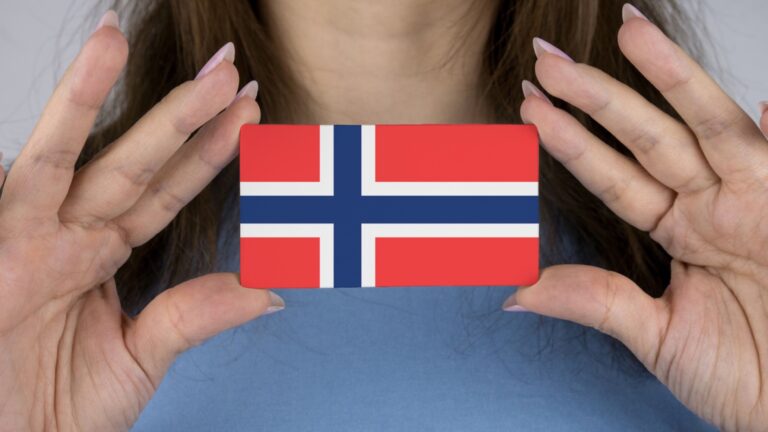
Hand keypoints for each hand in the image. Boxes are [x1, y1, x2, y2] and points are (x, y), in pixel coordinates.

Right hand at [0, 12, 282, 430]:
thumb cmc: (58, 412)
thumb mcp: (141, 357)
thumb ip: (196, 315)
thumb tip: (273, 289)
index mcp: (101, 255)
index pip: (166, 190)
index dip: (207, 150)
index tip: (248, 110)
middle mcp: (62, 237)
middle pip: (128, 161)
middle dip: (174, 114)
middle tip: (223, 69)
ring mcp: (17, 242)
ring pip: (56, 157)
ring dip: (82, 101)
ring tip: (108, 39)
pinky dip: (14, 154)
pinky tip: (36, 111)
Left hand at [506, 5, 767, 430]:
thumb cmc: (745, 376)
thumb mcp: (656, 334)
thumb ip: (593, 300)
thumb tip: (516, 289)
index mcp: (679, 229)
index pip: (612, 174)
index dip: (571, 141)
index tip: (530, 109)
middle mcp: (715, 204)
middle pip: (647, 136)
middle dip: (599, 97)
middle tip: (550, 61)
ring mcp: (758, 200)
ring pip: (707, 126)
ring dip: (670, 80)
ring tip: (629, 32)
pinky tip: (762, 99)